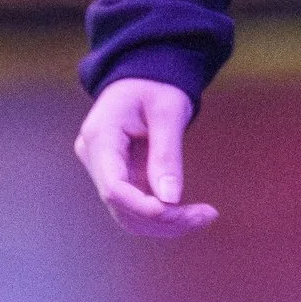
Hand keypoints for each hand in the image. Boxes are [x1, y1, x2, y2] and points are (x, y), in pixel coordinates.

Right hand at [75, 78, 216, 235]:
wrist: (144, 77)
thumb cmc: (155, 85)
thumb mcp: (168, 111)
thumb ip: (167, 154)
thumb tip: (171, 199)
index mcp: (99, 137)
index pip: (113, 187)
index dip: (145, 208)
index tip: (180, 211)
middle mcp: (94, 158)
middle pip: (122, 207)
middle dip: (164, 220)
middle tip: (206, 216)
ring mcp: (104, 170)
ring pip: (129, 215)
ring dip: (166, 224)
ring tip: (204, 216)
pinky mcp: (119, 177)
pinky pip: (137, 207)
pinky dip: (164, 216)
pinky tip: (192, 214)